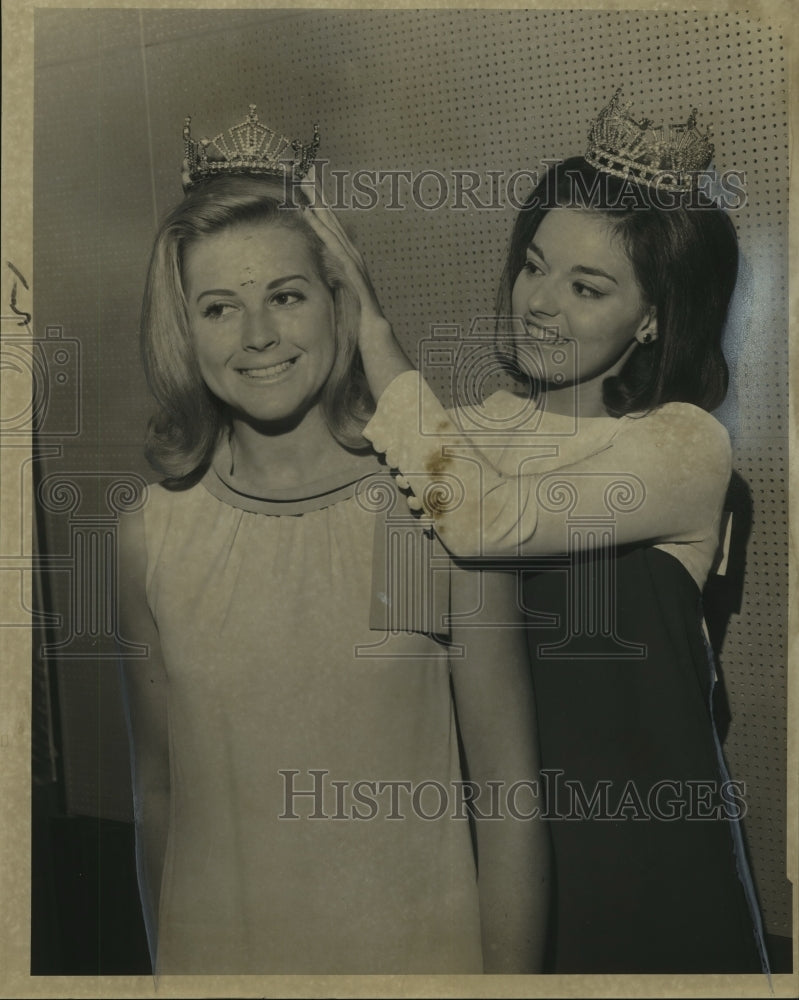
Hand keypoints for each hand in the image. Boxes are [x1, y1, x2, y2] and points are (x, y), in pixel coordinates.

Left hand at [299, 165, 387, 330]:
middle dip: (319, 195)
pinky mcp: (350, 269)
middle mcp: (351, 253)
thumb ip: (334, 276)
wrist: (372, 331)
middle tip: (305, 172)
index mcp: (347, 256)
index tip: (306, 187)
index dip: (319, 206)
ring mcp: (352, 259)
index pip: (331, 227)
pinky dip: (321, 228)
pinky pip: (333, 244)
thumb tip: (324, 269)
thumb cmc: (356, 316)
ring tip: (306, 185)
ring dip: (319, 205)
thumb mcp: (341, 291)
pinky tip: (311, 214)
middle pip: (332, 219)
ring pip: (332, 226)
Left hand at [299, 165, 413, 398]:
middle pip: (346, 250)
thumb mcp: (361, 373)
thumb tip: (339, 360)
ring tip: (308, 194)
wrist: (407, 410)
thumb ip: (351, 359)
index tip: (311, 212)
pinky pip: (348, 276)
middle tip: (308, 184)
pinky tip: (318, 228)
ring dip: (328, 223)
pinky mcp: (369, 316)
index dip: (329, 239)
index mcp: (364, 314)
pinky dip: (334, 249)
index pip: (343, 268)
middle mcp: (368, 303)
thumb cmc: (389, 399)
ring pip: (347, 255)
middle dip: (327, 217)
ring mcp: (371, 307)